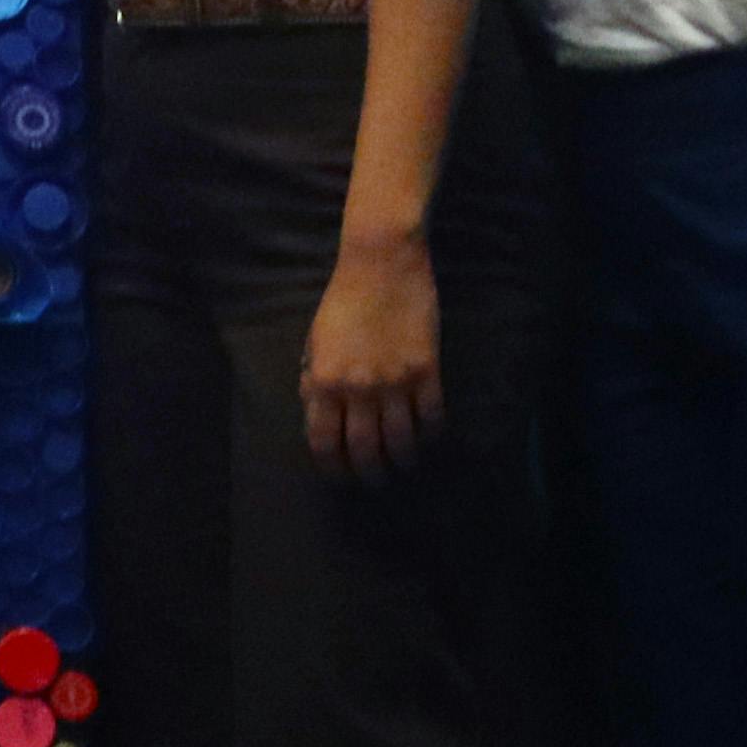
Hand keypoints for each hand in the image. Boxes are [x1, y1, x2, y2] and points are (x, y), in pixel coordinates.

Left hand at [300, 232, 441, 483]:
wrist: (380, 265)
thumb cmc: (342, 299)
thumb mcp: (316, 340)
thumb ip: (315, 376)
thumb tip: (316, 409)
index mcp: (323, 381)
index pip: (323, 440)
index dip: (331, 465)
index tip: (339, 475)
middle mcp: (357, 389)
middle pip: (363, 448)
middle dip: (368, 473)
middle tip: (374, 481)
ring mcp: (395, 381)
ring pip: (401, 439)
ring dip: (402, 460)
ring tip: (403, 466)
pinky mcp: (426, 370)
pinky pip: (432, 415)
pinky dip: (431, 434)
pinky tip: (429, 439)